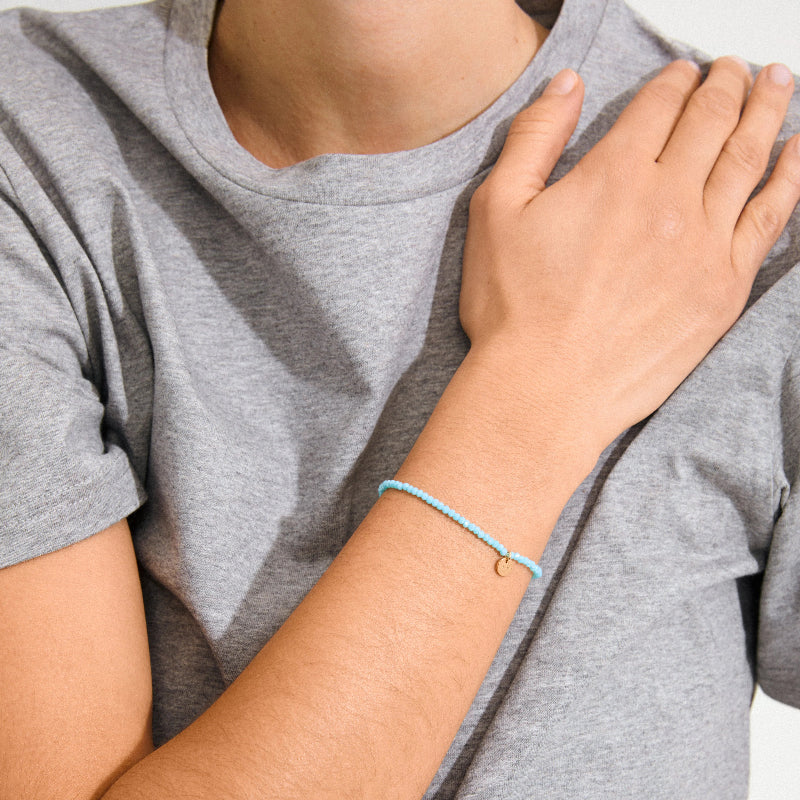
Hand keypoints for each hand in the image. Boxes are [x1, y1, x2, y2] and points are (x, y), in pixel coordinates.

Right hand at [460, 58, 799, 452]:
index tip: (684, 71)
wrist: (545, 390)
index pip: (661, 105)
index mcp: (615, 172)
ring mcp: (705, 244)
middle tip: (737, 66)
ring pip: (749, 159)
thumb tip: (568, 82)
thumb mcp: (496, 210)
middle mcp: (670, 198)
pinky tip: (799, 153)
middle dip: (727, 84)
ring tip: (777, 82)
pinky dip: (790, 178)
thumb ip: (534, 137)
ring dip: (766, 112)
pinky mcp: (724, 288)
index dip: (675, 80)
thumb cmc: (512, 306)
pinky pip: (771, 219)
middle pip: (712, 121)